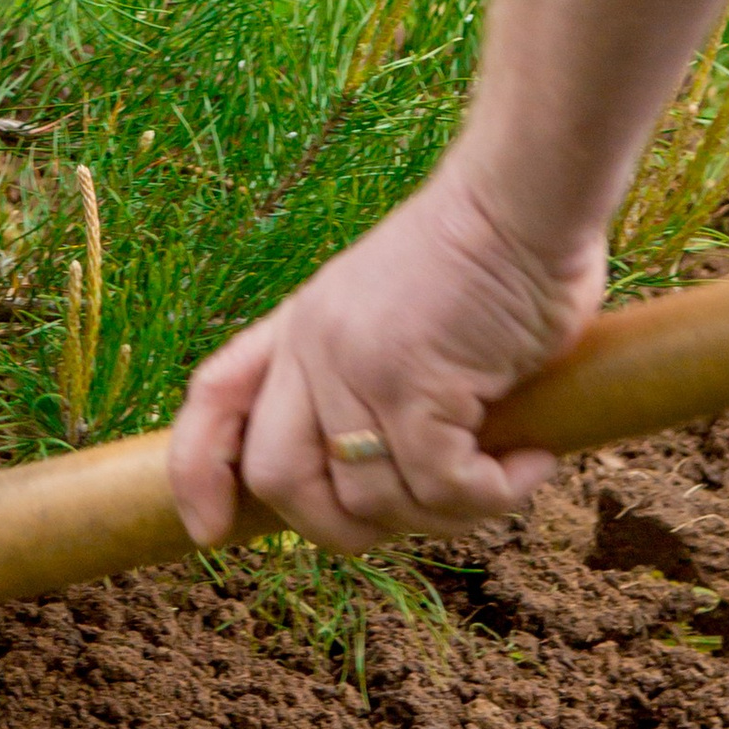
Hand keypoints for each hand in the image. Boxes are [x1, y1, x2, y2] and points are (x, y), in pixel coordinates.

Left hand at [168, 155, 605, 555]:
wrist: (526, 197)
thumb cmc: (487, 255)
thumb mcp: (394, 312)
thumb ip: (369, 377)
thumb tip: (387, 481)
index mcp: (299, 327)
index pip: (213, 400)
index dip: (199, 472)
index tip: (211, 531)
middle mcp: (312, 348)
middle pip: (278, 478)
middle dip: (341, 527)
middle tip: (426, 512)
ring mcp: (357, 366)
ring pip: (371, 498)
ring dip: (447, 513)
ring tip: (504, 473)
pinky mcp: (416, 384)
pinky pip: (442, 485)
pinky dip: (492, 494)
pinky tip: (530, 463)